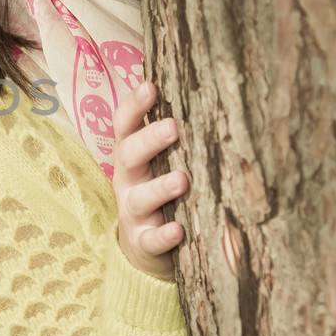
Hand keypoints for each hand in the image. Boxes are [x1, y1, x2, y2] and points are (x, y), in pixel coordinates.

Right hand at [112, 81, 188, 281]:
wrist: (143, 248)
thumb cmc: (160, 191)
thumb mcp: (158, 163)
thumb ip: (172, 138)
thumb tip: (211, 92)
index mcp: (131, 156)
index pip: (124, 126)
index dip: (133, 106)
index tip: (150, 86)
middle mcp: (128, 181)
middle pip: (129, 156)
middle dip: (149, 141)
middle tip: (173, 127)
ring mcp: (134, 213)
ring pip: (141, 198)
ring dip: (160, 188)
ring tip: (182, 180)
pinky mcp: (144, 243)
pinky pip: (151, 239)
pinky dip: (164, 235)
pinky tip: (179, 230)